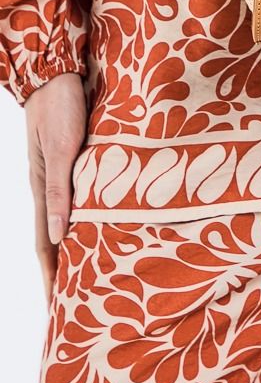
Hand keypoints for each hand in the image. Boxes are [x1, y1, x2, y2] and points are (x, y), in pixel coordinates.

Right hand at [25, 73, 86, 304]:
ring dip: (74, 249)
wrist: (57, 73)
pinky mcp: (74, 161)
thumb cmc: (59, 107)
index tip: (58, 309)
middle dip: (61, 272)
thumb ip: (60, 190)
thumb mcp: (61, 148)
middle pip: (54, 240)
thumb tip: (59, 237)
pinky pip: (77, 199)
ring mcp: (61, 174)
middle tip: (74, 305)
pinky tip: (96, 226)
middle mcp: (50, 187)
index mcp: (43, 189)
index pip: (45, 245)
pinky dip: (84, 220)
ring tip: (88, 275)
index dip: (52, 277)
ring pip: (66, 220)